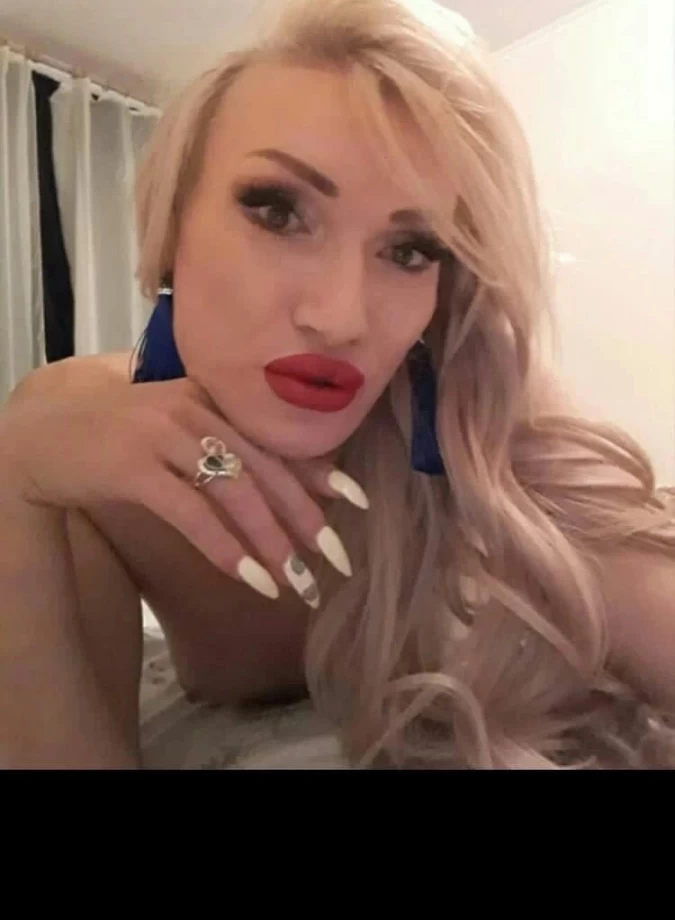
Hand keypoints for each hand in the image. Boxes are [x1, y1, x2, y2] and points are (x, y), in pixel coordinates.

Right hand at [0, 377, 368, 607]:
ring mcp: (163, 436)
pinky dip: (224, 548)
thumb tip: (287, 490)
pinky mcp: (133, 468)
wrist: (43, 437)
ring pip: (234, 492)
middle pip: (264, 468)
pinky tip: (248, 579)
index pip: (275, 437)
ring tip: (296, 583)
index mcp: (211, 397)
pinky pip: (190, 512)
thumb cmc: (119, 438)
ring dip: (270, 543)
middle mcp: (194, 410)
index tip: (358, 503)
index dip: (319, 471)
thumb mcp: (176, 429)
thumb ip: (224, 446)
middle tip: (336, 562)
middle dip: (305, 519)